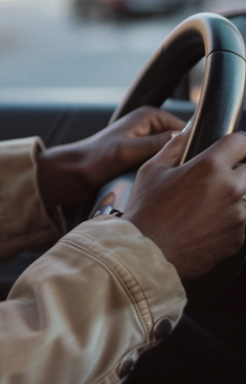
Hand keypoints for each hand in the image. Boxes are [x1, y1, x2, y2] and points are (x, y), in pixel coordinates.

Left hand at [36, 106, 184, 214]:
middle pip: (182, 145)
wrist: (73, 173)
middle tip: (178, 178)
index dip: (192, 149)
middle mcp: (150, 126)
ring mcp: (147, 142)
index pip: (188, 131)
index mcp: (150, 116)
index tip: (190, 168)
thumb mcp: (128, 151)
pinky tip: (161, 186)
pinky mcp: (142, 157)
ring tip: (168, 183)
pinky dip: (162, 174)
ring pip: (173, 157)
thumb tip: (185, 139)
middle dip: (181, 160)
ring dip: (172, 169)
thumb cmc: (94, 160)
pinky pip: (162, 165)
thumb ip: (156, 143)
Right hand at [123, 130, 245, 280]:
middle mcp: (231, 190)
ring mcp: (238, 216)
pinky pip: (241, 221)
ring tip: (206, 204)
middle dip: (238, 169)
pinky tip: (205, 222)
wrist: (149, 251)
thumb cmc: (147, 211)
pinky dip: (229, 218)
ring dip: (233, 196)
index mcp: (210, 168)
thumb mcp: (152, 170)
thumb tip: (186, 132)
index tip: (232, 146)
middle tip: (217, 176)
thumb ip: (174, 147)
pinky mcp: (239, 238)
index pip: (240, 142)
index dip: (235, 142)